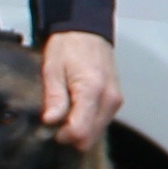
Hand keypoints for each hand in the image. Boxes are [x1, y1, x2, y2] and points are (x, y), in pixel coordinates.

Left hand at [39, 30, 120, 148]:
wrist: (86, 30)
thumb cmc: (69, 46)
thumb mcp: (52, 69)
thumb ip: (54, 97)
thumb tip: (51, 121)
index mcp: (93, 89)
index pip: (81, 131)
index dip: (63, 135)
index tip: (51, 126)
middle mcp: (110, 98)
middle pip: (90, 138)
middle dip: (71, 135)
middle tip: (57, 119)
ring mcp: (115, 101)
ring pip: (96, 133)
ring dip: (80, 129)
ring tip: (67, 110)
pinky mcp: (116, 101)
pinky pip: (101, 123)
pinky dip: (88, 122)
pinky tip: (77, 108)